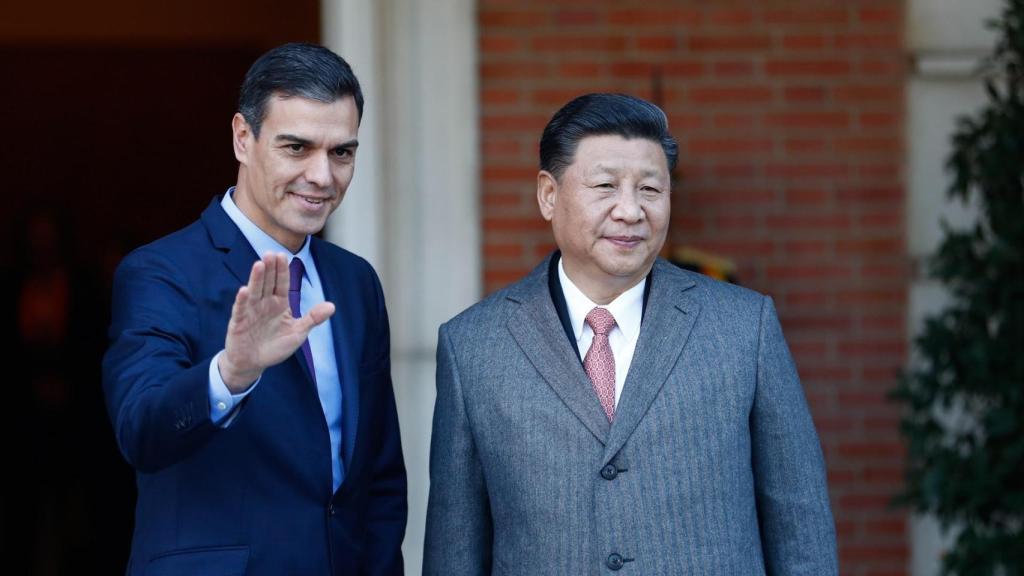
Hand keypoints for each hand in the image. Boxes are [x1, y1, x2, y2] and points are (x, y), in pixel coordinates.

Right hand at [218, 253, 334, 392]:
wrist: (253, 363)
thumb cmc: (275, 346)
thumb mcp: (298, 332)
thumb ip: (313, 319)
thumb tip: (332, 306)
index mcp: (279, 303)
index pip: (281, 283)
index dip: (282, 270)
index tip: (283, 255)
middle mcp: (265, 303)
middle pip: (268, 283)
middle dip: (270, 269)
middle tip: (271, 253)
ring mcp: (251, 311)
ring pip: (254, 292)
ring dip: (256, 278)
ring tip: (259, 264)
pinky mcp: (239, 322)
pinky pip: (241, 310)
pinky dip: (242, 300)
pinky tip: (244, 290)